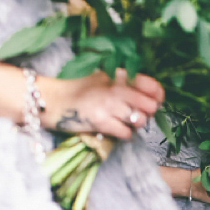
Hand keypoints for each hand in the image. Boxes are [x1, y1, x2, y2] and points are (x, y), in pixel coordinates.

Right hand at [41, 69, 163, 139]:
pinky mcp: (100, 121)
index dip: (157, 96)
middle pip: (149, 105)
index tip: (156, 101)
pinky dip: (125, 134)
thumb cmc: (80, 91)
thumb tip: (152, 100)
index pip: (150, 85)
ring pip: (139, 120)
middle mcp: (115, 88)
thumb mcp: (104, 79)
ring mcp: (108, 105)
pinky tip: (115, 128)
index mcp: (117, 74)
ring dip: (136, 124)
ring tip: (124, 121)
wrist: (53, 100)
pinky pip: (126, 133)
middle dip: (147, 113)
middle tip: (137, 114)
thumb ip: (126, 85)